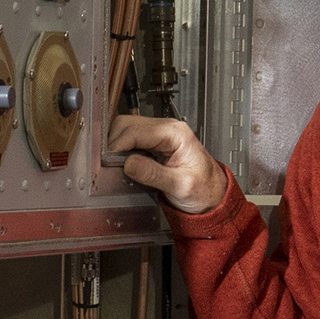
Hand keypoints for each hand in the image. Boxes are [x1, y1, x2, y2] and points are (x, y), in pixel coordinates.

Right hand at [107, 114, 228, 214]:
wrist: (213, 195)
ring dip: (116, 144)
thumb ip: (154, 174)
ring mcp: (160, 134)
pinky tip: (121, 162)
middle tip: (106, 163)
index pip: (136, 130)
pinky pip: (131, 138)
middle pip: (127, 124)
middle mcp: (167, 128)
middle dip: (114, 142)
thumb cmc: (204, 189)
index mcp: (175, 133)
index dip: (118, 145)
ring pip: (126, 128)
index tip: (107, 162)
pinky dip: (122, 148)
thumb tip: (129, 164)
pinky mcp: (155, 142)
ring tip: (113, 164)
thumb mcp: (180, 186)